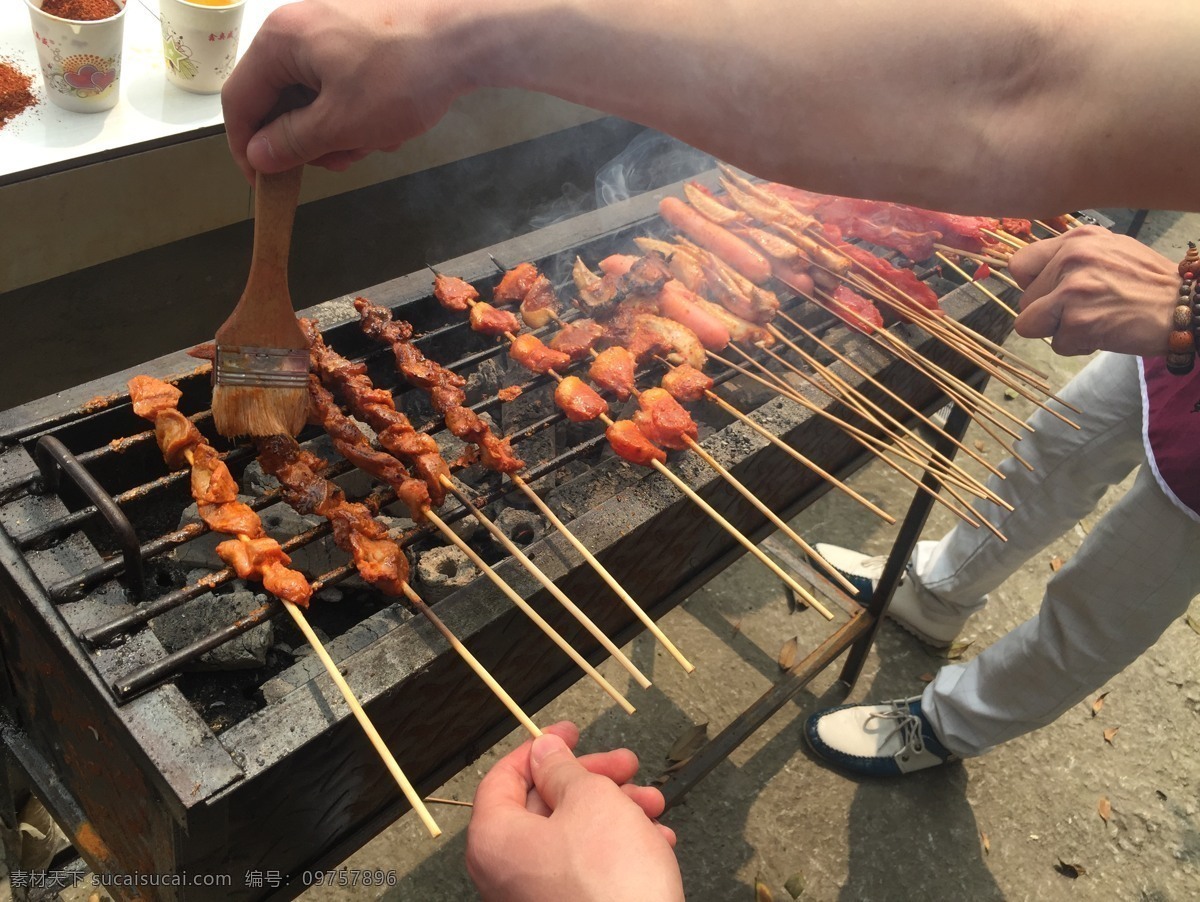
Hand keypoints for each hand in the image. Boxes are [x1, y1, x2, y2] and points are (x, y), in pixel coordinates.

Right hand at [221, 0, 473, 179]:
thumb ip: (293, 143)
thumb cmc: (405, 73)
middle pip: (281, 101)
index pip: (240, 100)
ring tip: (379, 138)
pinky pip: (345, 86)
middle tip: (343, 158)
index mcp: (281, 40)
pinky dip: (363, 112)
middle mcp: (300, 27)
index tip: (263, 181)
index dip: (247, 147)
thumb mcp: (341, 123)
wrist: (466, 38)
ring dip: (344, 131)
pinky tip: (393, 120)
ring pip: (317, 99)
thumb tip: (259, 155)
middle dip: (313, 141)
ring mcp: (333, 30)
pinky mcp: (362, 39)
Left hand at [466, 721, 683, 901]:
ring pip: (572, 834)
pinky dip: (617, 846)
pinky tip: (654, 840)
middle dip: (594, 780)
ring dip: (616, 811)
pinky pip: (585, 867)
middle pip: (544, 804)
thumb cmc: (610, 883)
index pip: (504, 776)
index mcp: (495, 838)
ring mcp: (532, 895)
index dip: (542, 748)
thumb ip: (562, 768)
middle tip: (626, 766)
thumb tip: (545, 750)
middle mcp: (504, 871)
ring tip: (653, 805)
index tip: (571, 733)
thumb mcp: (590, 799)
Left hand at [1009, 226, 1177, 356]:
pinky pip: (1056, 344)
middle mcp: (1071, 258)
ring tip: (1091, 321)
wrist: (1185, 306)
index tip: (1049, 293)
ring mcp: (1072, 290)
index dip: (1030, 284)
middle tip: (1084, 310)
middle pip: (1024, 300)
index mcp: (1076, 240)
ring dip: (1058, 330)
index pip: (1020, 264)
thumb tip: (1030, 277)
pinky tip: (1104, 332)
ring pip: (1031, 324)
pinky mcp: (1078, 321)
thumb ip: (1069, 259)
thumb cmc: (1147, 284)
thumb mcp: (1109, 251)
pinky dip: (1077, 346)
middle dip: (1048, 312)